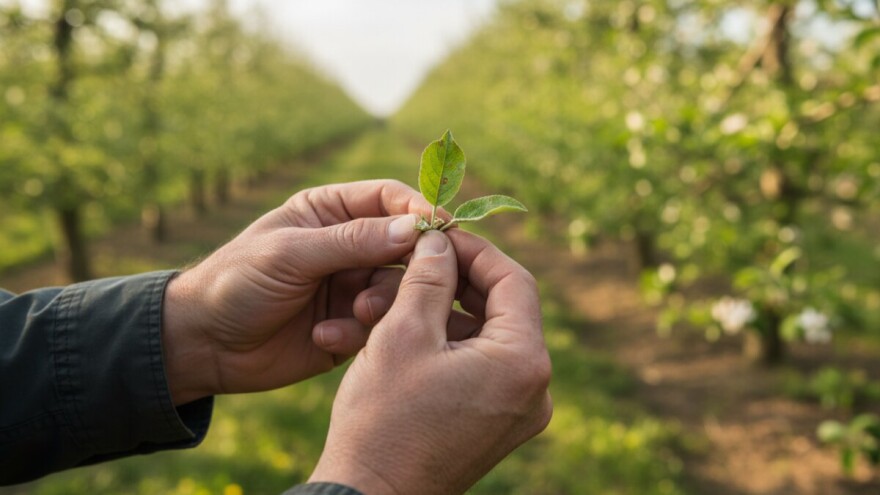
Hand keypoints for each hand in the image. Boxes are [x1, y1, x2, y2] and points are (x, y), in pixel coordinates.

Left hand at [161, 180, 434, 404]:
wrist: (205, 345)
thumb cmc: (236, 282)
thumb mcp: (291, 254)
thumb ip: (352, 241)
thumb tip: (415, 229)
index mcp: (330, 211)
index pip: (388, 200)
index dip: (418, 212)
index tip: (442, 229)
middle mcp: (348, 246)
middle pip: (404, 246)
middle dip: (408, 265)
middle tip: (411, 283)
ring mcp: (351, 285)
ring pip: (398, 288)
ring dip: (382, 302)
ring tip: (357, 314)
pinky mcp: (351, 324)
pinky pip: (381, 324)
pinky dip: (361, 331)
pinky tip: (326, 338)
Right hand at [309, 230, 552, 494]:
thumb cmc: (383, 419)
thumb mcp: (403, 332)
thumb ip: (429, 276)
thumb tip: (440, 240)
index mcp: (523, 363)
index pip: (513, 281)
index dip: (474, 250)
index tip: (438, 234)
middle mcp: (534, 389)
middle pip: (500, 309)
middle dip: (451, 282)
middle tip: (410, 262)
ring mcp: (517, 411)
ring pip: (482, 337)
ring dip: (437, 314)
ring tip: (382, 303)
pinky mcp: (495, 424)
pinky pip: (475, 367)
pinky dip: (441, 345)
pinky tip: (397, 332)